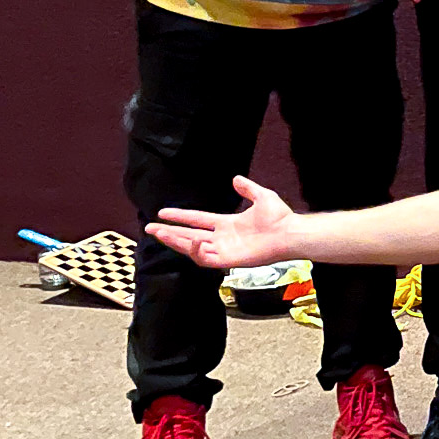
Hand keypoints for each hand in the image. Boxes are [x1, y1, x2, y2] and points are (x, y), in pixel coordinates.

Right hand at [146, 176, 301, 268]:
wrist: (290, 232)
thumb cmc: (279, 217)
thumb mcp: (262, 196)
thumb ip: (247, 188)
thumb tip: (236, 178)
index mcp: (226, 224)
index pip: (197, 220)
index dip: (180, 216)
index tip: (162, 212)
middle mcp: (222, 238)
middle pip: (189, 236)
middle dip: (169, 233)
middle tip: (149, 228)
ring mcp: (224, 249)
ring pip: (193, 248)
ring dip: (176, 242)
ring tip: (161, 233)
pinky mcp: (229, 260)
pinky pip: (207, 259)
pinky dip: (197, 252)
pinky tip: (193, 242)